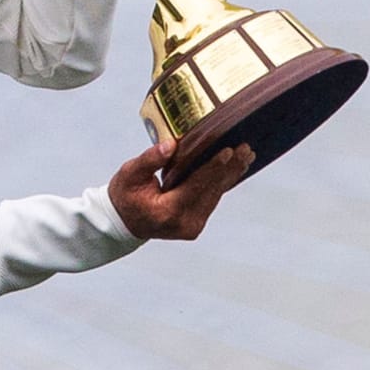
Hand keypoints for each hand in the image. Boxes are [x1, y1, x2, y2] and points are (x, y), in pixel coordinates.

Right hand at [108, 141, 252, 240]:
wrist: (123, 223)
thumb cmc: (125, 197)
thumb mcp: (129, 175)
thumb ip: (150, 160)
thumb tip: (171, 145)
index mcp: (168, 212)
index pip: (195, 186)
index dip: (213, 167)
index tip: (228, 151)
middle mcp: (185, 222)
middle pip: (211, 190)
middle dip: (229, 168)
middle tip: (246, 148)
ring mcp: (193, 225)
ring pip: (216, 194)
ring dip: (231, 174)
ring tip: (246, 155)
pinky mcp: (196, 222)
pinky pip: (212, 198)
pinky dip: (223, 182)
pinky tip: (235, 168)